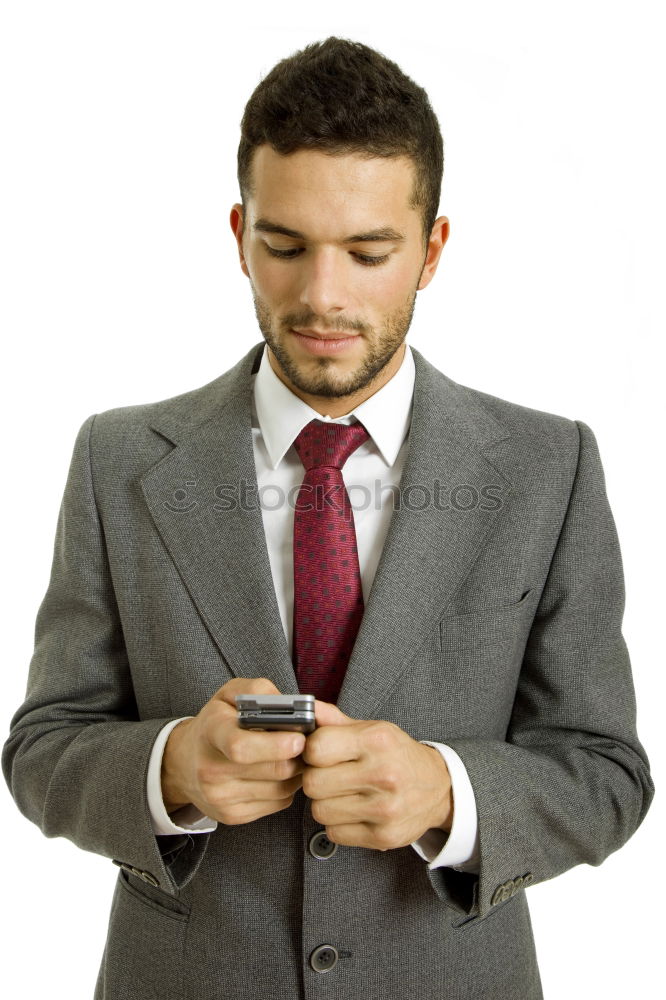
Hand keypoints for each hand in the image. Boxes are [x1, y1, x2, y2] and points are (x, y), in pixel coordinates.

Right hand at [160, 678, 305, 824]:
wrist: (182, 763)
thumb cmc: (213, 724)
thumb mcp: (228, 695)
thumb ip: (259, 691)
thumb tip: (291, 705)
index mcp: (211, 732)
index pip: (241, 746)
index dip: (275, 745)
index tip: (298, 739)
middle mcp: (211, 769)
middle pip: (274, 770)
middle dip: (299, 756)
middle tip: (306, 742)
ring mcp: (221, 797)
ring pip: (283, 787)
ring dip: (296, 771)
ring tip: (290, 755)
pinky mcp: (233, 815)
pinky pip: (279, 802)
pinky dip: (287, 786)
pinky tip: (277, 772)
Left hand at [301, 701, 452, 850]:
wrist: (439, 788)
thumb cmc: (397, 754)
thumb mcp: (371, 729)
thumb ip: (334, 720)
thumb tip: (305, 708)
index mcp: (377, 740)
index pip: (316, 748)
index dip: (312, 751)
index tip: (321, 753)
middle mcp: (383, 774)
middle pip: (313, 783)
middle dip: (316, 779)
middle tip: (331, 775)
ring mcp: (384, 808)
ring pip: (319, 811)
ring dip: (325, 803)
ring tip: (343, 794)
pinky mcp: (383, 836)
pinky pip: (334, 833)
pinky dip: (338, 824)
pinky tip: (353, 811)